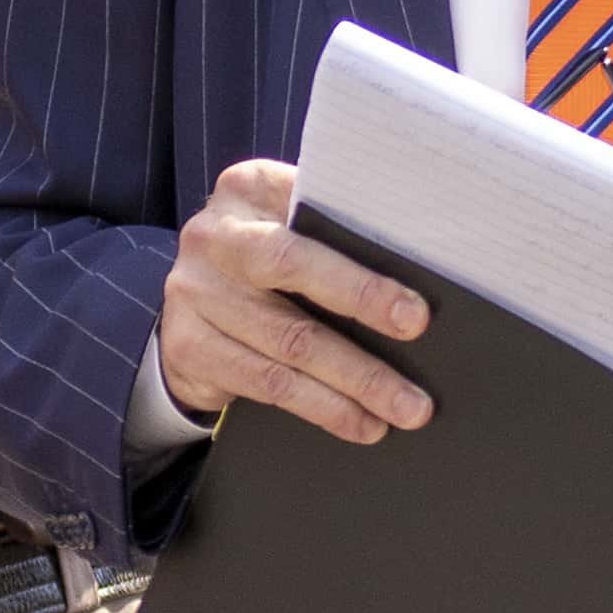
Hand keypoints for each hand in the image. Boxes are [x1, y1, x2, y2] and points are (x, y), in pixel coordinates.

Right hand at [158, 156, 432, 442]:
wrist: (190, 309)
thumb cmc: (271, 262)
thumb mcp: (293, 228)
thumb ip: (338, 232)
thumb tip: (424, 274)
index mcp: (249, 188)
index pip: (314, 219)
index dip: (364, 270)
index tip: (416, 311)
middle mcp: (213, 235)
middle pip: (294, 271)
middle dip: (363, 307)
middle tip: (416, 349)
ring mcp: (192, 292)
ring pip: (289, 342)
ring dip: (356, 382)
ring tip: (406, 408)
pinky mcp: (188, 346)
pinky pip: (267, 383)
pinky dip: (322, 407)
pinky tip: (361, 423)